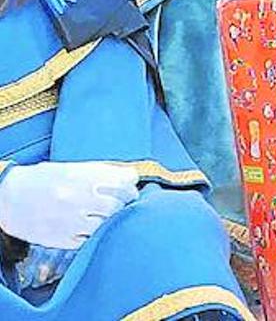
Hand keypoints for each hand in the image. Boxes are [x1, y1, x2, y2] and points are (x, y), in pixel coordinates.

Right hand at [0, 162, 138, 248]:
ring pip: (106, 224)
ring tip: (105, 215)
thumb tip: (129, 177)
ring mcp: (70, 220)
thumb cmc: (42, 180)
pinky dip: (93, 234)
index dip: (130, 184)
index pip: (124, 181)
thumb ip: (100, 172)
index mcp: (83, 176)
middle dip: (125, 203)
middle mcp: (79, 197)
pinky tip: (89, 227)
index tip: (130, 186)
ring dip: (110, 220)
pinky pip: (89, 239)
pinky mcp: (62, 238)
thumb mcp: (71, 168)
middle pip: (118, 204)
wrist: (7, 197)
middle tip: (122, 203)